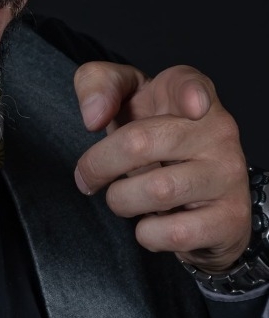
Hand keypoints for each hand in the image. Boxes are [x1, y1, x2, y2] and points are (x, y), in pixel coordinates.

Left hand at [73, 61, 251, 272]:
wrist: (195, 196)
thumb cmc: (151, 140)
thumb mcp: (122, 100)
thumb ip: (96, 84)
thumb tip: (93, 116)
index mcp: (189, 94)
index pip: (190, 85)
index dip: (191, 93)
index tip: (193, 105)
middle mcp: (218, 130)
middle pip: (139, 142)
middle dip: (98, 165)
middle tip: (89, 177)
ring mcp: (228, 175)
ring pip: (157, 192)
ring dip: (122, 201)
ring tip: (125, 198)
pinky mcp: (229, 219)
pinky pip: (174, 232)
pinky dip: (148, 233)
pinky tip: (154, 221)